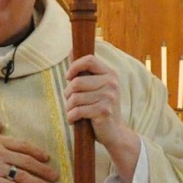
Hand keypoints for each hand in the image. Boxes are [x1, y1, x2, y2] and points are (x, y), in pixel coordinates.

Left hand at [65, 54, 140, 182]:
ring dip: (69, 107)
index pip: (89, 60)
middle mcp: (112, 83)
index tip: (68, 77)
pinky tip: (74, 120)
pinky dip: (71, 117)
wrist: (115, 132)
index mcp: (110, 74)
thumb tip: (71, 50)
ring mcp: (109, 97)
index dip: (75, 66)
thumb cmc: (100, 107)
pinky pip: (77, 111)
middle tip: (70, 101)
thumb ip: (84, 70)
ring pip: (75, 98)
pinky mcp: (104, 111)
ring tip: (73, 112)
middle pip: (77, 82)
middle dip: (67, 93)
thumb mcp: (95, 86)